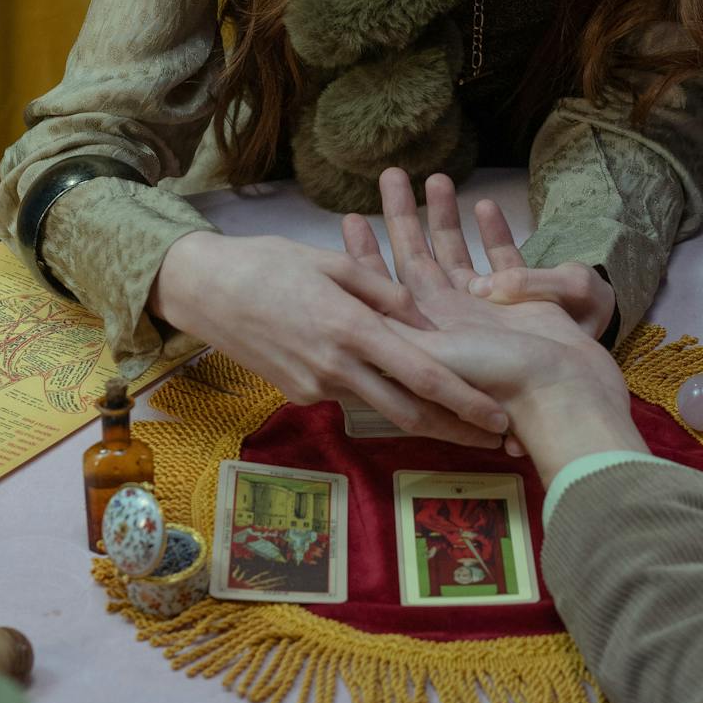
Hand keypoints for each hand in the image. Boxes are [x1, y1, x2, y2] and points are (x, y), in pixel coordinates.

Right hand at [151, 231, 509, 446]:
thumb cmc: (268, 262)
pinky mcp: (300, 394)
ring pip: (382, 410)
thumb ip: (383, 290)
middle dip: (456, 430)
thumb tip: (426, 319)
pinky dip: (382, 400)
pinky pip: (351, 398)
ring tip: (463, 425)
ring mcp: (316, 386)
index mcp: (351, 328)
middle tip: (494, 442)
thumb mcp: (331, 261)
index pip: (421, 375)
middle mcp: (337, 367)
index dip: (465, 401)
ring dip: (423, 419)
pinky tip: (405, 395)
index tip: (498, 418)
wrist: (204, 290)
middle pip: (409, 413)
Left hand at [343, 171, 642, 478]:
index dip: (364, 253)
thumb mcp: (427, 353)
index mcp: (420, 331)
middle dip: (402, 218)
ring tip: (437, 178)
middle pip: (416, 259)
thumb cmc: (495, 377)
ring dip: (444, 217)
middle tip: (391, 174)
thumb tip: (335, 309)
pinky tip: (485, 204)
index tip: (350, 217)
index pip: (381, 285)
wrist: (564, 394)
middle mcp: (447, 318)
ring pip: (457, 253)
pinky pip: (504, 259)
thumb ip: (387, 327)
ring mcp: (484, 310)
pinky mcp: (522, 304)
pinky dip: (494, 233)